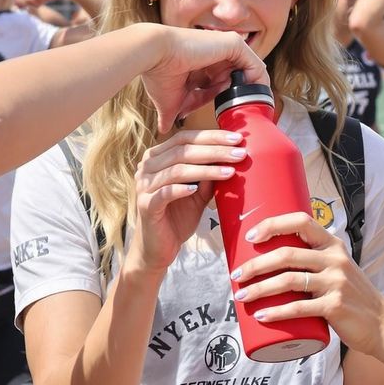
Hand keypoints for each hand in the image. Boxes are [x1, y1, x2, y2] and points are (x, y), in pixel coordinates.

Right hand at [125, 129, 246, 275]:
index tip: (237, 139)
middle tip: (239, 153)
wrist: (159, 248)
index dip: (211, 136)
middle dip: (214, 150)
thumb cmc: (178, 217)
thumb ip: (208, 175)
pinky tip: (197, 189)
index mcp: (157, 157)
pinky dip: (181, 189)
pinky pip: (164, 193)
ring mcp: (144, 186)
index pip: (185, 138)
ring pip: (176, 170)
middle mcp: (147, 167)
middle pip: (182, 150)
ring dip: (206, 169)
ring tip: (229, 172)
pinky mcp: (145, 205)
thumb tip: (230, 155)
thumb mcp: (198, 193)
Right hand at [139, 25, 267, 133]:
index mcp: (202, 65)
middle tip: (250, 120)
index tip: (234, 120)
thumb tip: (162, 130)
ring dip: (254, 92)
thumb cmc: (158, 76)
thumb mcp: (171, 101)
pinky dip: (259, 82)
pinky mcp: (232, 44)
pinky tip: (257, 100)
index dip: (227, 102)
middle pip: (238, 78)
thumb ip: (172, 114)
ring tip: (256, 113)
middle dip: (244, 99)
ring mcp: (225, 47)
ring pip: (249, 71)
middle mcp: (215, 54)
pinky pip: (255, 64)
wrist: (154, 54)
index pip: (221, 85)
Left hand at [228, 211, 383, 354]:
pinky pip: (299, 308)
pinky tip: (262, 316)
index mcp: (333, 245)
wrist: (382, 325)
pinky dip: (277, 312)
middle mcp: (335, 259)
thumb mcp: (337, 269)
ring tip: (241, 296)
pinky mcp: (335, 307)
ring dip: (259, 288)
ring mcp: (336, 283)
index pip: (301, 221)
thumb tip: (269, 258)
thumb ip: (312, 261)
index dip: (273, 225)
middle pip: (287, 253)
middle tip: (236, 275)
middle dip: (255, 264)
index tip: (251, 236)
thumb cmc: (351, 297)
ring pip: (288, 280)